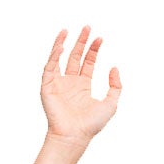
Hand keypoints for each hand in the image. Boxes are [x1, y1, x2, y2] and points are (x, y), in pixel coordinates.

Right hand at [41, 26, 121, 144]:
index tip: (100, 39)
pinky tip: (62, 46)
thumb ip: (116, 86)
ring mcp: (58, 84)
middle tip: (87, 28)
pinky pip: (50, 67)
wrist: (75, 135)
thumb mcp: (111, 103)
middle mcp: (70, 83)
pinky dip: (54, 55)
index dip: (93, 50)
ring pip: (60, 59)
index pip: (87, 63)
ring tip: (69, 31)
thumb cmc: (91, 124)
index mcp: (83, 86)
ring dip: (63, 44)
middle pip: (75, 57)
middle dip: (81, 42)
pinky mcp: (47, 86)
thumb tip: (114, 68)